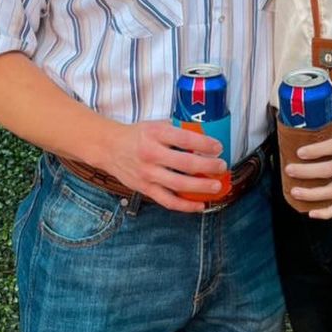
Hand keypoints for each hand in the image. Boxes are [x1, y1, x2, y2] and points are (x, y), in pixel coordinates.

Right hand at [99, 120, 227, 212]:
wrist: (109, 148)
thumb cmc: (138, 135)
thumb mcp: (156, 125)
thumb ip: (178, 130)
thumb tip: (205, 135)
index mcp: (155, 134)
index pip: (185, 139)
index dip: (205, 144)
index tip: (219, 147)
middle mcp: (151, 154)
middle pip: (185, 163)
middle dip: (208, 166)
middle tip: (222, 167)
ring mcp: (147, 174)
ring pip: (179, 185)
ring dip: (201, 187)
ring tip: (217, 186)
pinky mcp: (145, 189)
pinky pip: (168, 201)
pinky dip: (186, 206)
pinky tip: (200, 205)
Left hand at [284, 120, 331, 219]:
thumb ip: (329, 125)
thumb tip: (304, 125)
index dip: (314, 151)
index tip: (298, 153)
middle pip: (329, 171)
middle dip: (306, 172)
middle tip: (289, 170)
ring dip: (313, 194)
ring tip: (295, 192)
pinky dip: (328, 212)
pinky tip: (312, 213)